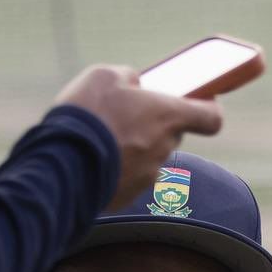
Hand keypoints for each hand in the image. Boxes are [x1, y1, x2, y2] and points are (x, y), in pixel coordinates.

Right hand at [55, 65, 222, 210]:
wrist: (62, 164)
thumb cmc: (88, 113)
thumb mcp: (106, 76)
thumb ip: (130, 79)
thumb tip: (135, 86)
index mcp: (167, 116)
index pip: (210, 118)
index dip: (209, 109)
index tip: (203, 103)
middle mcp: (163, 149)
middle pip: (173, 135)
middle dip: (156, 124)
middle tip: (130, 114)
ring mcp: (147, 176)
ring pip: (149, 156)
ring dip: (134, 147)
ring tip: (103, 137)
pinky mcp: (127, 196)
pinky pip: (129, 177)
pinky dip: (118, 168)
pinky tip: (94, 159)